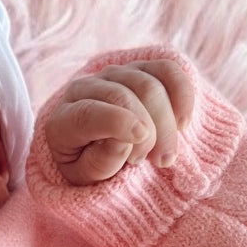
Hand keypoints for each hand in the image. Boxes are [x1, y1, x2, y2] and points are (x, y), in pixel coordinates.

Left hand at [44, 59, 195, 186]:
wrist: (98, 151)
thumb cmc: (91, 167)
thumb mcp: (88, 177)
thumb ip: (101, 162)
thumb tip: (123, 141)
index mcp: (64, 118)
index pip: (89, 112)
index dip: (118, 123)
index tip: (142, 143)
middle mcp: (84, 88)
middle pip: (124, 96)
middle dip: (151, 130)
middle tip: (160, 162)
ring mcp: (113, 75)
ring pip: (149, 84)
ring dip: (166, 122)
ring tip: (165, 154)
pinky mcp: (140, 69)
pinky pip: (167, 70)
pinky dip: (181, 95)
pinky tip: (183, 123)